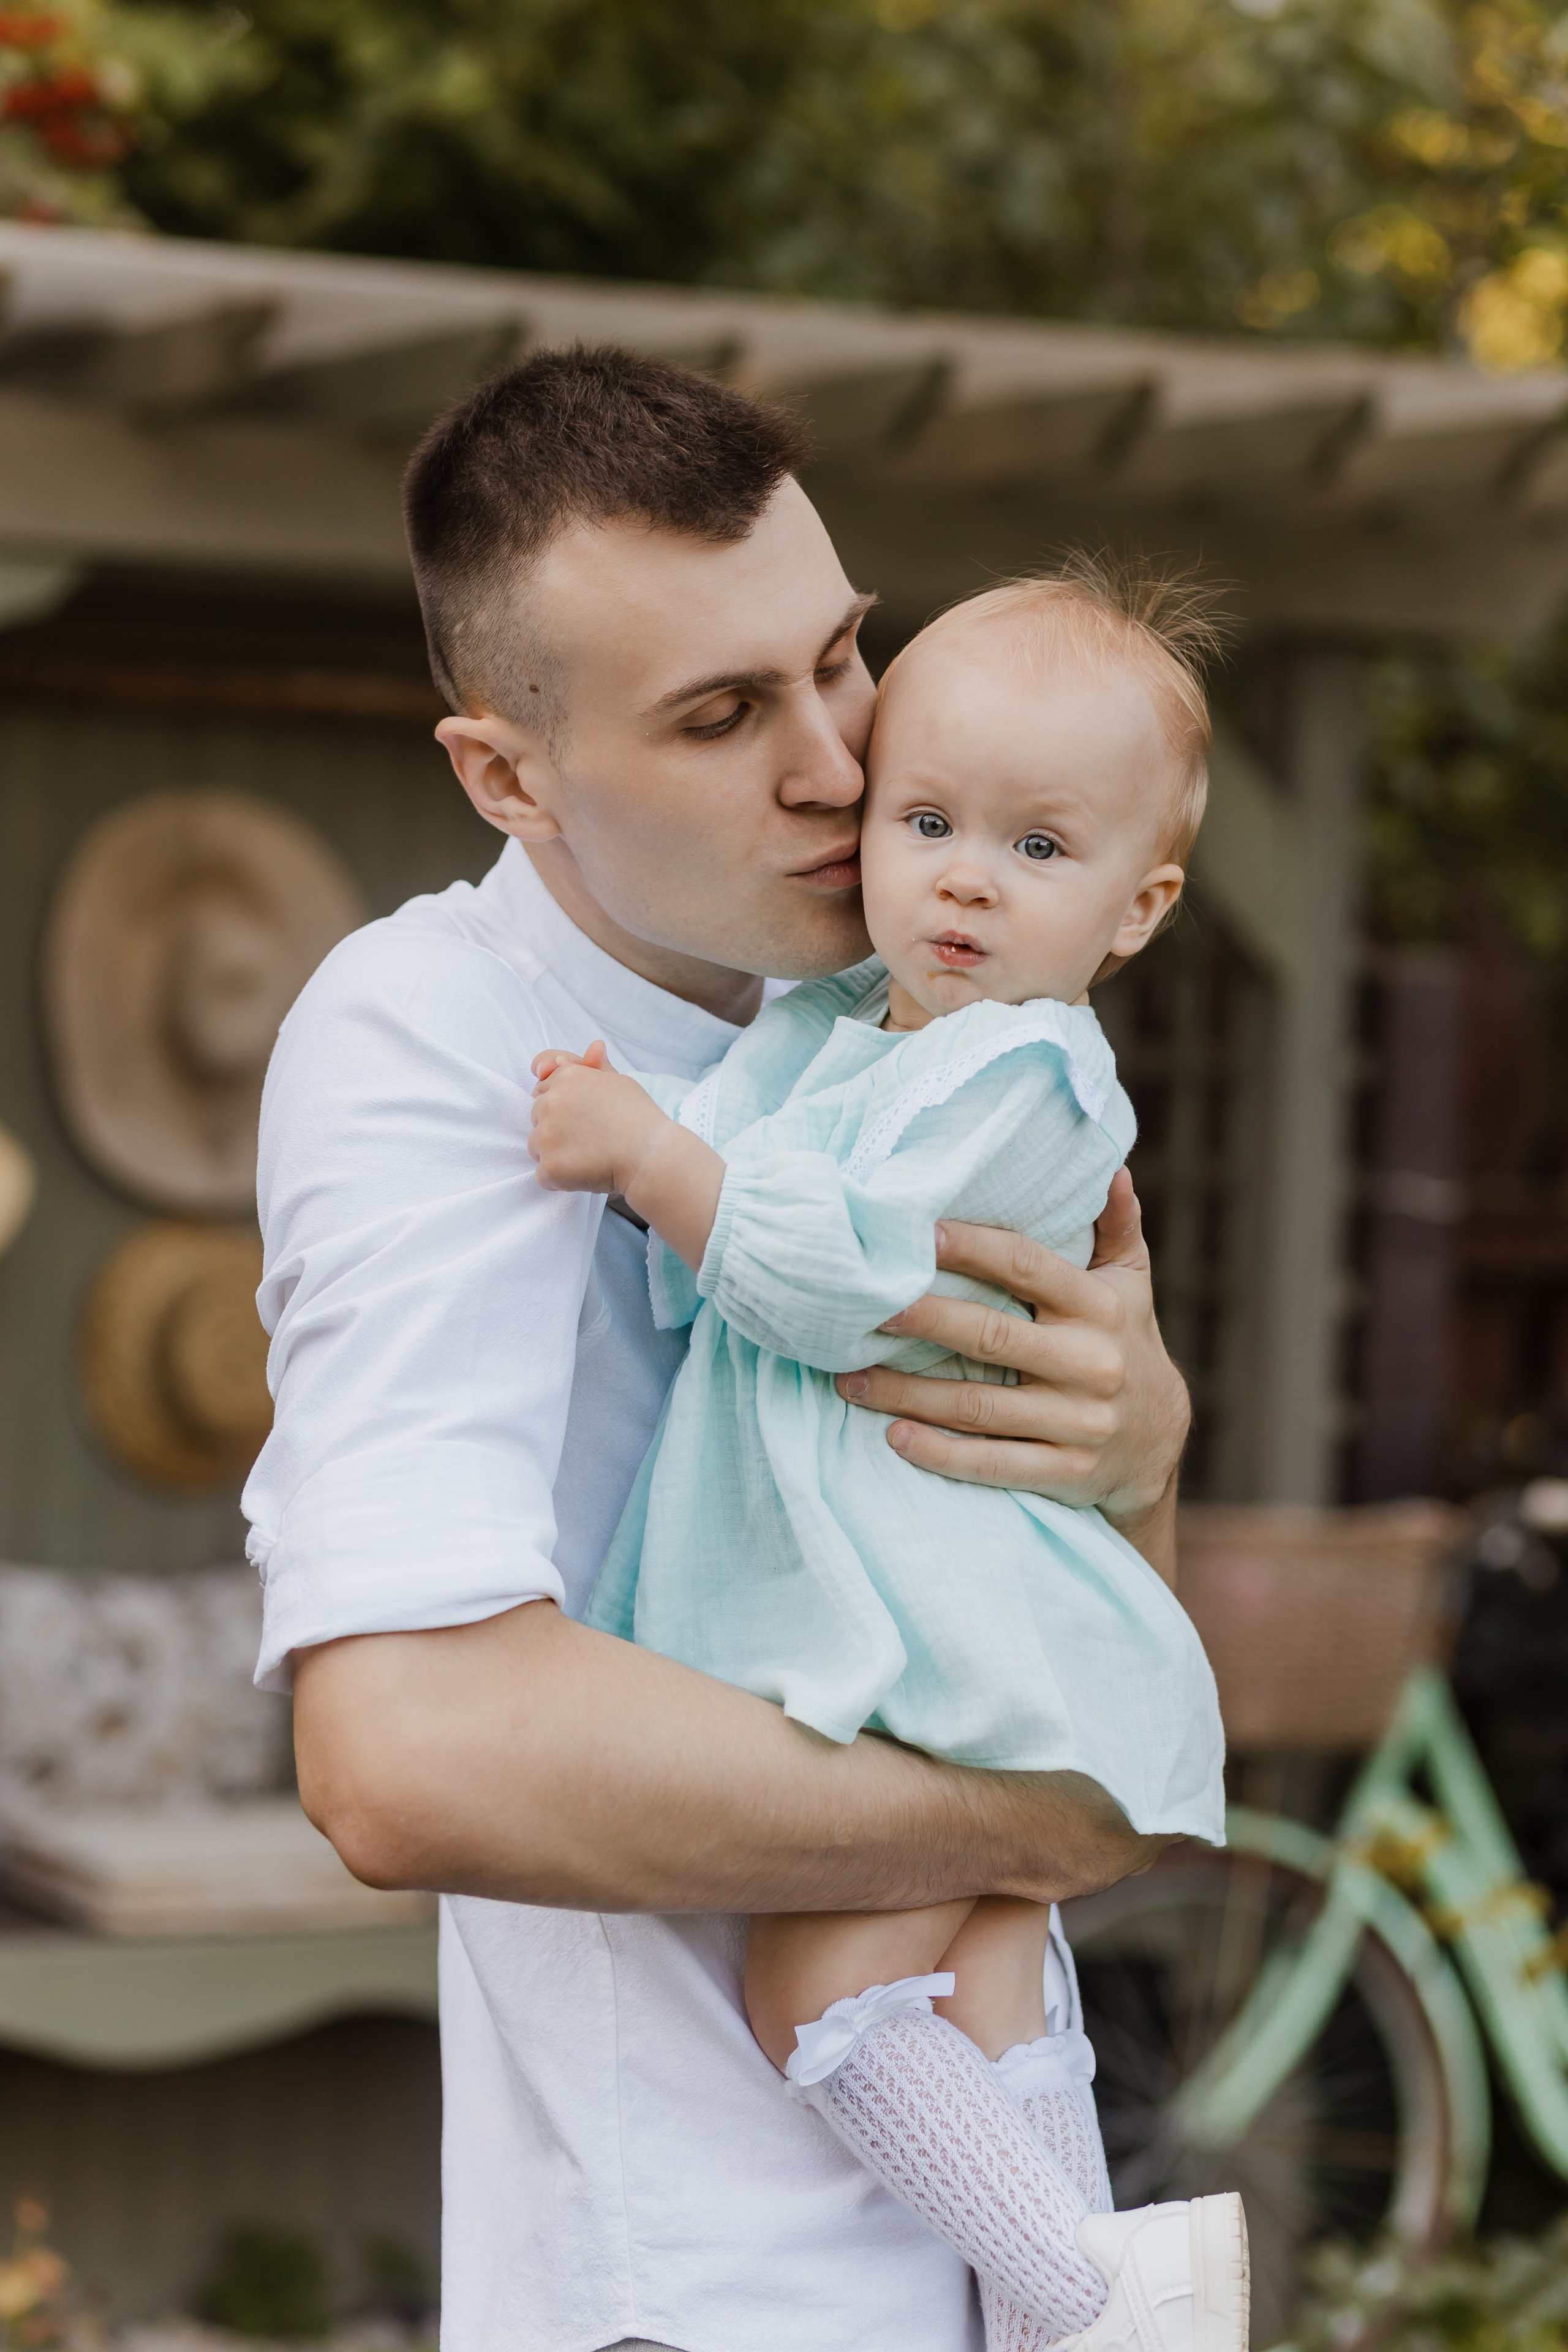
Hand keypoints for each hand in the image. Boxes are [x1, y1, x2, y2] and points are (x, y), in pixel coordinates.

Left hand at [529, 1041, 671, 1196]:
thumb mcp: (620, 1083)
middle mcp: (552, 1102)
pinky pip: (544, 1175)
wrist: (650, 1156)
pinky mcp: (550, 1166)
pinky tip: (585, 1173)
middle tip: (589, 1139)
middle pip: (537, 1118)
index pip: (543, 1091)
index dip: (563, 1108)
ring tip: (588, 1157)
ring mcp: (547, 1135)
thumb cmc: (640, 1119)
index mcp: (567, 1077)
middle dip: (555, 1129)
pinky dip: (560, 1179)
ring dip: (555, 1155)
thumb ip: (596, 1069)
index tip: (584, 1119)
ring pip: (536, 1147)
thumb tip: (592, 1047)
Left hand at [833, 1170, 1188, 1545]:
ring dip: (907, 1394)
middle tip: (866, 1308)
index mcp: (1098, 1307)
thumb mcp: (1131, 1285)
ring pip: (977, 1407)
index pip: (1026, 1266)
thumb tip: (1112, 1170)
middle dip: (923, 1320)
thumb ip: (1117, 1228)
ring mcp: (1078, 1422)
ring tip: (848, 1378)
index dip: (971, 1248)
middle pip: (991, 1335)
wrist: (1159, 1444)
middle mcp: (1090, 1363)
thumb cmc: (1126, 1344)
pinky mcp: (1065, 1473)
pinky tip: (892, 1436)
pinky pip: (992, 1464)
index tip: (915, 1235)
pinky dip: (939, 1454)